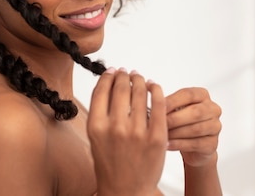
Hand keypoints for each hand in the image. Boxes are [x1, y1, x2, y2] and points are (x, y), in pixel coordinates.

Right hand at [87, 68, 167, 194]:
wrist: (126, 190)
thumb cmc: (111, 165)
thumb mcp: (96, 139)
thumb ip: (101, 113)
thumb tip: (109, 84)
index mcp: (96, 127)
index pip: (101, 90)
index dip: (108, 76)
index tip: (112, 71)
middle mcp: (115, 127)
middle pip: (121, 88)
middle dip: (124, 76)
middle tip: (127, 72)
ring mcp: (137, 132)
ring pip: (140, 92)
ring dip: (140, 80)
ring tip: (140, 78)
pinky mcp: (157, 136)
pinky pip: (159, 104)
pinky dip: (156, 90)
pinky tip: (154, 87)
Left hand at [165, 88, 221, 167]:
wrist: (192, 145)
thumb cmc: (180, 123)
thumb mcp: (173, 108)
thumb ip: (163, 99)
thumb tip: (148, 85)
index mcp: (202, 95)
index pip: (188, 94)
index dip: (172, 101)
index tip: (157, 107)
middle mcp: (212, 108)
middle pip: (195, 112)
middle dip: (175, 119)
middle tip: (159, 124)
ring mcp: (215, 126)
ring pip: (196, 129)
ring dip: (176, 133)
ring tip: (161, 136)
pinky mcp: (213, 143)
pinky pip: (196, 143)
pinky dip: (180, 144)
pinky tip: (168, 144)